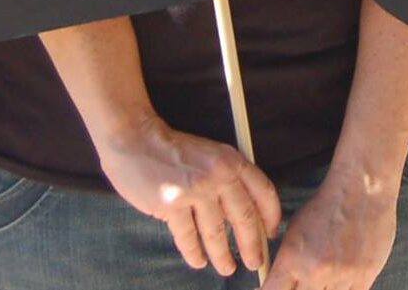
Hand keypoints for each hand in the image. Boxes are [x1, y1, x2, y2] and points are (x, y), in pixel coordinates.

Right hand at [93, 115, 280, 275]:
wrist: (137, 140)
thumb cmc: (175, 150)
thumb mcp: (211, 154)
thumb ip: (229, 178)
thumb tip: (246, 215)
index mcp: (231, 159)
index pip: (263, 190)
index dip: (271, 215)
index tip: (271, 233)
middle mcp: (218, 174)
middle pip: (244, 217)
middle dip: (252, 245)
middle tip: (255, 262)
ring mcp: (195, 190)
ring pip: (216, 233)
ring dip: (223, 256)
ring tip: (227, 268)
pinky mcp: (172, 204)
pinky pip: (188, 237)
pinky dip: (194, 253)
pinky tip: (198, 261)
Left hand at [263, 161, 398, 289]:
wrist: (361, 188)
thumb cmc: (327, 205)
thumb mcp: (295, 231)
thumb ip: (285, 264)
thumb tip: (277, 287)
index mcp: (292, 258)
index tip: (278, 289)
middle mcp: (314, 271)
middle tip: (306, 281)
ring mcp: (340, 276)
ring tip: (326, 275)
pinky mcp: (364, 277)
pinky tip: (341, 280)